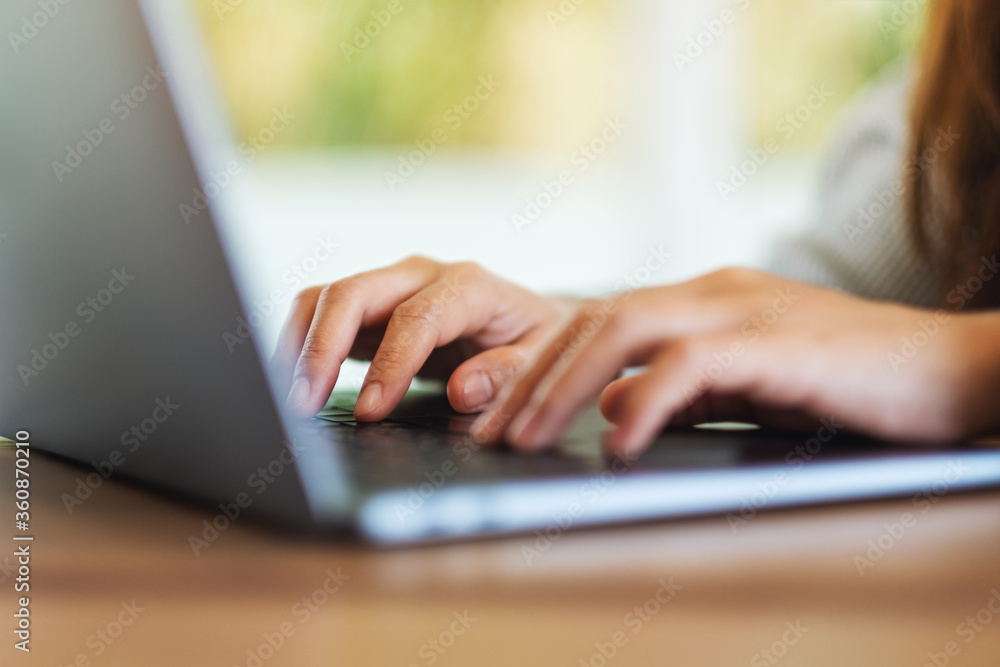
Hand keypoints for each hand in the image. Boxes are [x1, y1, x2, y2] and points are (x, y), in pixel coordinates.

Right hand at [274, 256, 572, 418]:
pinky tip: (294, 381)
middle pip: (354, 293)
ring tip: (291, 398)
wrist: (529, 318)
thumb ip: (509, 373)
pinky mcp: (370, 304)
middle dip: (322, 347)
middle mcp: (422, 275)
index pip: (416, 318)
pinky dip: (302, 343)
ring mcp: (391, 284)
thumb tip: (464, 391)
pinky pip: (321, 312)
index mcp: (470, 285)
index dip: (389, 364)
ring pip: (327, 297)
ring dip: (301, 344)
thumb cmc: (537, 341)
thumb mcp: (542, 359)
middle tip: (302, 403)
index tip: (370, 411)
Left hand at [471, 268, 999, 453]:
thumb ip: (680, 391)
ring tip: (526, 437)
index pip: (597, 322)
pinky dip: (646, 400)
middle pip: (593, 320)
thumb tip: (612, 407)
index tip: (501, 416)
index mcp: (700, 301)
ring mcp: (741, 310)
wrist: (950, 368)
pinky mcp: (774, 341)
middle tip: (489, 431)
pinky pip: (689, 363)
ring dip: (564, 385)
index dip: (540, 368)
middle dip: (532, 378)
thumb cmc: (848, 381)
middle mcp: (710, 294)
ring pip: (623, 329)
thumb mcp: (745, 386)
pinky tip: (620, 440)